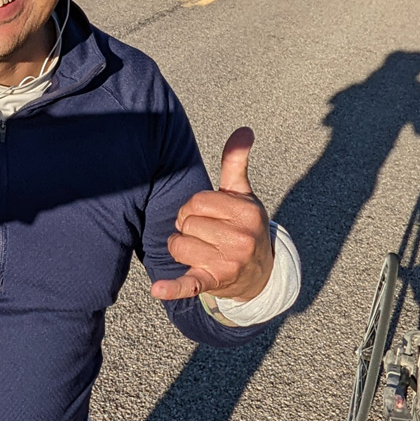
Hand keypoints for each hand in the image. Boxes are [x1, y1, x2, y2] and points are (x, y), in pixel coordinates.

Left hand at [151, 127, 273, 301]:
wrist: (260, 274)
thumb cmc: (245, 228)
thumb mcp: (243, 196)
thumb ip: (236, 163)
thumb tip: (244, 130)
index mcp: (246, 213)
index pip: (197, 201)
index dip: (195, 207)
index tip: (209, 216)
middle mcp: (240, 238)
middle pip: (186, 222)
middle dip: (189, 227)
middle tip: (207, 235)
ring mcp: (228, 262)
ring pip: (179, 245)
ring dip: (182, 248)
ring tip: (201, 251)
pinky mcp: (214, 282)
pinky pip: (190, 284)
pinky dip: (173, 288)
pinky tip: (159, 290)